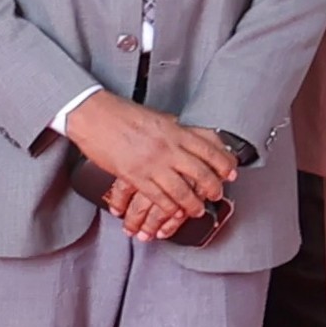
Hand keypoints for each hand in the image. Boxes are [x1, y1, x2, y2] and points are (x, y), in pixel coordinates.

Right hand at [64, 91, 239, 240]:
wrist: (94, 116)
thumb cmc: (122, 114)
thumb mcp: (158, 117)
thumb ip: (176, 130)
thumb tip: (192, 137)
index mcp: (175, 132)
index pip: (209, 150)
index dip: (224, 164)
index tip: (232, 173)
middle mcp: (168, 148)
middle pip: (201, 173)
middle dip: (213, 188)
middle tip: (217, 195)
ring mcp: (152, 164)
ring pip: (182, 190)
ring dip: (193, 204)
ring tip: (198, 210)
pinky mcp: (135, 176)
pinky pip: (158, 197)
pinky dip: (169, 208)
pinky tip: (174, 212)